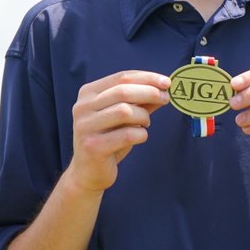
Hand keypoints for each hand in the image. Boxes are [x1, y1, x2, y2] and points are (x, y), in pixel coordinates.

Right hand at [69, 70, 169, 192]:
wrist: (88, 172)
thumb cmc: (108, 139)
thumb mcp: (123, 117)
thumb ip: (139, 101)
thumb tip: (163, 87)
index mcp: (88, 94)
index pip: (121, 77)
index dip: (146, 78)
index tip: (166, 82)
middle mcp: (82, 107)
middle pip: (123, 91)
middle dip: (149, 92)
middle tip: (165, 98)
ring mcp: (85, 127)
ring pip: (125, 111)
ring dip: (143, 117)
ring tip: (145, 124)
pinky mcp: (93, 146)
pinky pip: (127, 134)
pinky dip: (141, 134)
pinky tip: (140, 137)